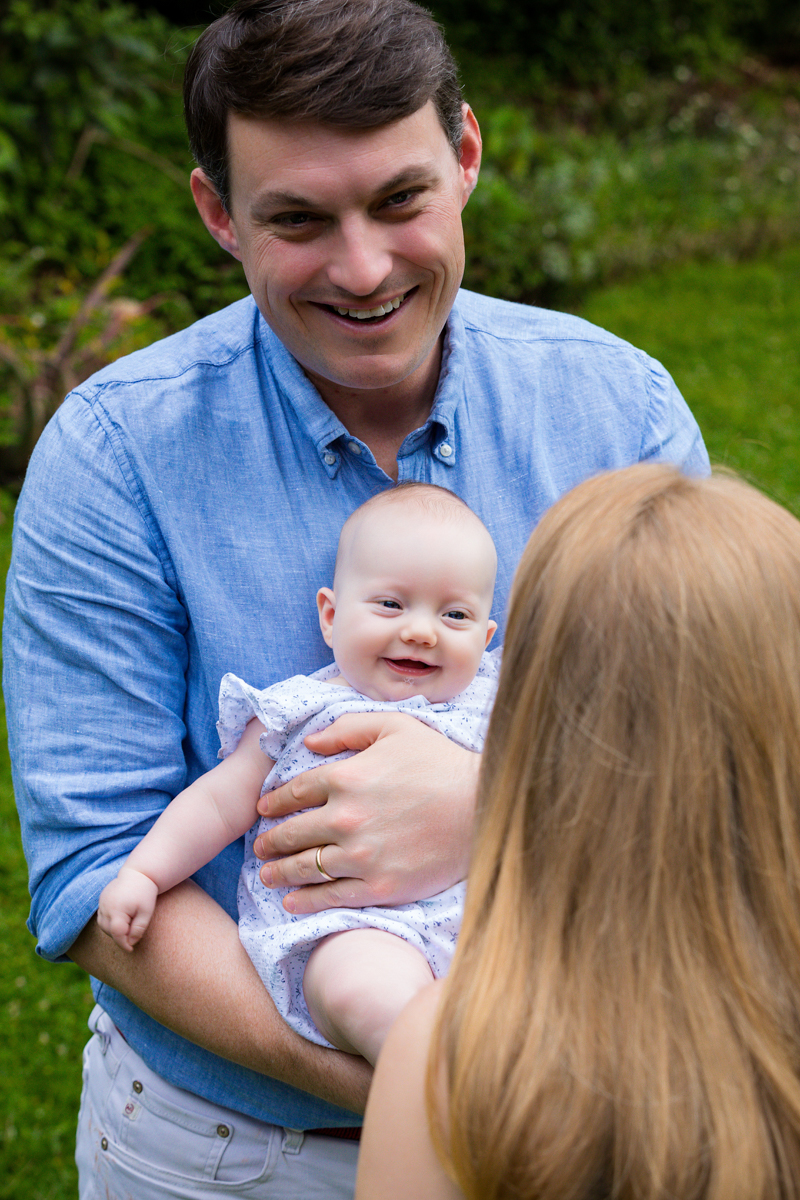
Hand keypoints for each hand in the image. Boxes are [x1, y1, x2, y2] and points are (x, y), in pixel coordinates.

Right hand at [97, 866, 158, 951]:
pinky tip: (121, 919)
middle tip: (133, 935)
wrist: (138, 873)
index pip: (116, 933)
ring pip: (103, 925)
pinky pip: (101, 916)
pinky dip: (108, 922)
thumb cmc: (145, 893)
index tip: (131, 949)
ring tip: (128, 926)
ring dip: (113, 930)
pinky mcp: (101, 899)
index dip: (123, 943)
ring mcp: (102, 902)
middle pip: (108, 930)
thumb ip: (139, 928)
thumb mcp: (147, 912)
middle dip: (119, 936)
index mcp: (118, 909)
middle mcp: (106, 906)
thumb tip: (131, 943)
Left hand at [253, 712, 479, 914]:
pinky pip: (332, 897)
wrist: (483, 807)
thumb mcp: (395, 727)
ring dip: (279, 872)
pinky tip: (292, 902)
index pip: (295, 792)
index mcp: (346, 777)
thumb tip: (310, 742)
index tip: (263, 808)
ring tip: (267, 875)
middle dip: (270, 840)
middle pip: (292, 833)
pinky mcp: (380, 886)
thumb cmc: (441, 762)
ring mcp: (361, 856)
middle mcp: (346, 818)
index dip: (273, 801)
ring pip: (305, 867)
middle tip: (260, 846)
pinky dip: (306, 901)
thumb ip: (348, 729)